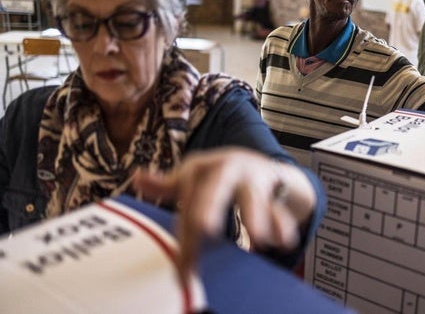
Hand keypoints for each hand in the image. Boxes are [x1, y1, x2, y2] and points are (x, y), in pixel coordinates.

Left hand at [132, 147, 315, 280]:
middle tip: (204, 228)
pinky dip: (281, 223)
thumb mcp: (193, 177)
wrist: (259, 164)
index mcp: (202, 166)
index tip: (183, 265)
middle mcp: (227, 167)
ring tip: (258, 238)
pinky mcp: (273, 187)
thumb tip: (138, 178)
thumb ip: (168, 184)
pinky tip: (282, 241)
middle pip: (216, 187)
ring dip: (255, 216)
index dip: (184, 231)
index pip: (187, 199)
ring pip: (252, 195)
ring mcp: (252, 176)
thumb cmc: (219, 176)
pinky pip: (278, 206)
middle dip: (210, 205)